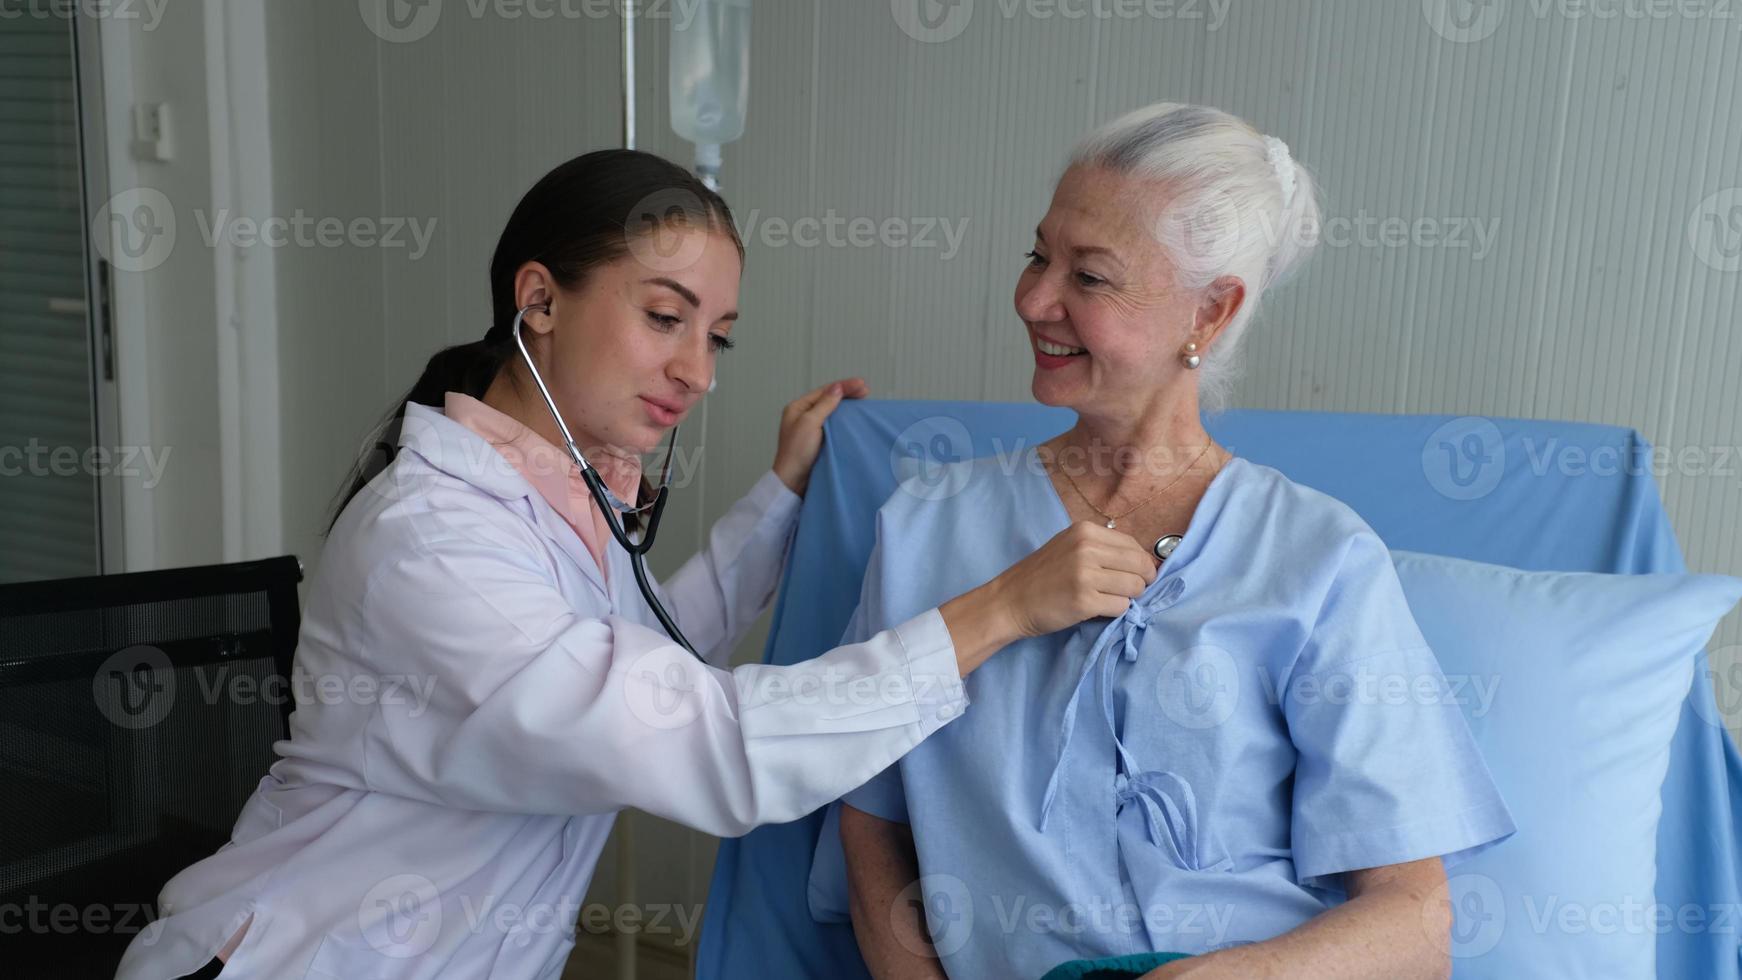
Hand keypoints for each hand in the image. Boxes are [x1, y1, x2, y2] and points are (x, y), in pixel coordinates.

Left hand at [771, 377, 868, 496]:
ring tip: (863, 403)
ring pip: (833, 412)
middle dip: (848, 393)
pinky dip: (845, 420)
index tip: (863, 385)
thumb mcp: (810, 423)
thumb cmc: (797, 452)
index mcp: (798, 408)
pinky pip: (834, 425)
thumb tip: (837, 388)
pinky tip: (855, 420)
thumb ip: (824, 405)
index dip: (844, 386)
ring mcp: (811, 428)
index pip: (825, 391)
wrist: (793, 482)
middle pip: (829, 399)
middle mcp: (804, 416)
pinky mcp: (819, 441)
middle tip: (866, 391)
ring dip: (848, 406)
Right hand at [991, 522, 1157, 637]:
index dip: (1141, 563)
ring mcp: (1086, 575)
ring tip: (1108, 599)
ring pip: (1135, 587)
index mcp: (1085, 531)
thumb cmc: (1041, 576)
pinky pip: (1121, 607)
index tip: (1135, 575)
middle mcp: (1087, 548)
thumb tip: (1144, 561)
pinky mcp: (1084, 601)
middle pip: (1139, 566)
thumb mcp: (1069, 547)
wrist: (1010, 601)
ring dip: (1128, 598)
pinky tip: (1097, 609)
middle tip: (1126, 591)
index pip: (1133, 545)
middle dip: (1140, 581)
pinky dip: (1115, 611)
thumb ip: (1101, 548)